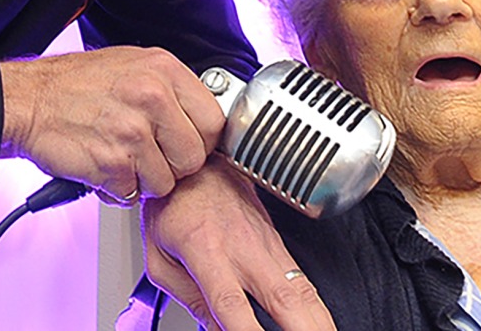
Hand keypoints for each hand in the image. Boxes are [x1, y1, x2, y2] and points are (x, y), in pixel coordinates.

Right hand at [0, 46, 223, 201]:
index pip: (214, 121)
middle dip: (174, 165)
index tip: (187, 145)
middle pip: (194, 157)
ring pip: (166, 182)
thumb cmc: (75, 84)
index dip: (201, 140)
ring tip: (123, 158)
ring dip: (144, 180)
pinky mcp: (111, 162)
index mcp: (164, 70)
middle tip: (150, 156)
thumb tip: (201, 113)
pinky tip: (104, 166)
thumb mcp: (132, 65)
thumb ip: (170, 88)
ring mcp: (133, 131)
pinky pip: (132, 193)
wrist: (27, 100)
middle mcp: (152, 96)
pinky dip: (117, 188)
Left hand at [141, 156, 335, 330]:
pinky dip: (316, 306)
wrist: (199, 166)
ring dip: (318, 319)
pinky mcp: (278, 243)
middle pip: (283, 296)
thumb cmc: (174, 208)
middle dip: (303, 328)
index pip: (229, 301)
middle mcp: (243, 247)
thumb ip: (189, 299)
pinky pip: (302, 280)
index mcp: (206, 251)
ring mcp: (266, 244)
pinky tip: (320, 323)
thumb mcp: (160, 260)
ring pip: (303, 288)